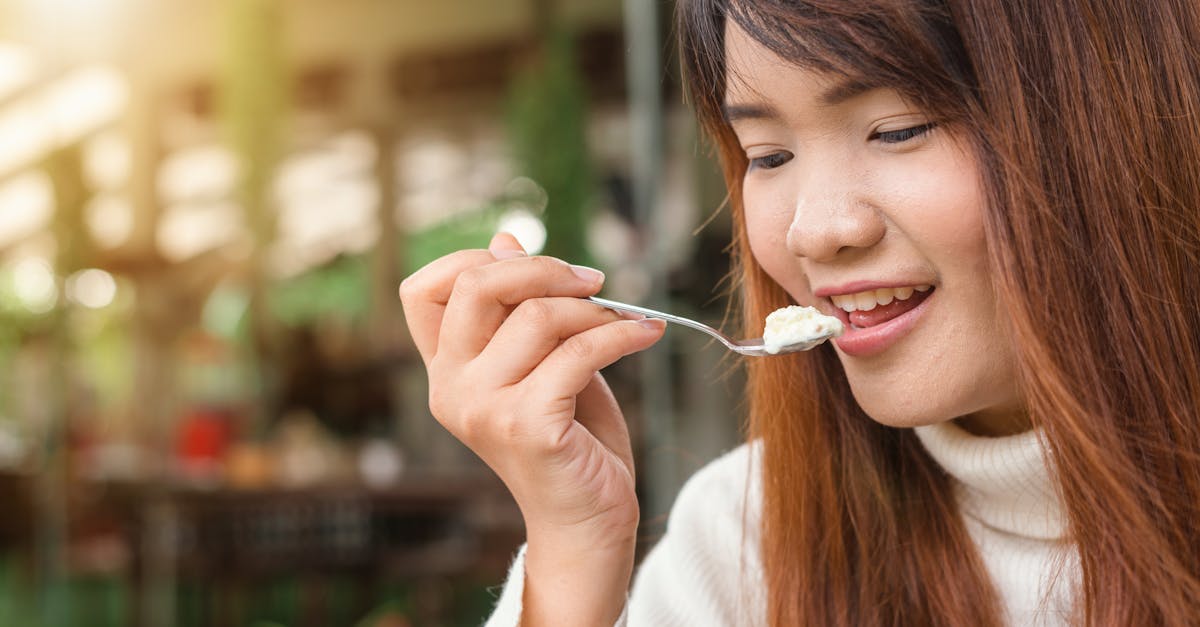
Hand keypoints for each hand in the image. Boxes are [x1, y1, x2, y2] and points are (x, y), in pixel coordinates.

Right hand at [399, 233, 665, 624]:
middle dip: (543, 269)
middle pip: (476, 285)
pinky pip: (579, 352)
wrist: (588, 522)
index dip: (474, 260)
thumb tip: (504, 238)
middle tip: (593, 282)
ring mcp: (483, 409)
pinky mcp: (526, 426)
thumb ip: (521, 308)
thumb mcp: (543, 360)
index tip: (536, 266)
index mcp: (446, 371)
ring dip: (595, 309)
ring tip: (626, 321)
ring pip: (538, 315)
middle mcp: (451, 389)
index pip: (423, 291)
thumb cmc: (571, 438)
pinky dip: (621, 334)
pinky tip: (646, 334)